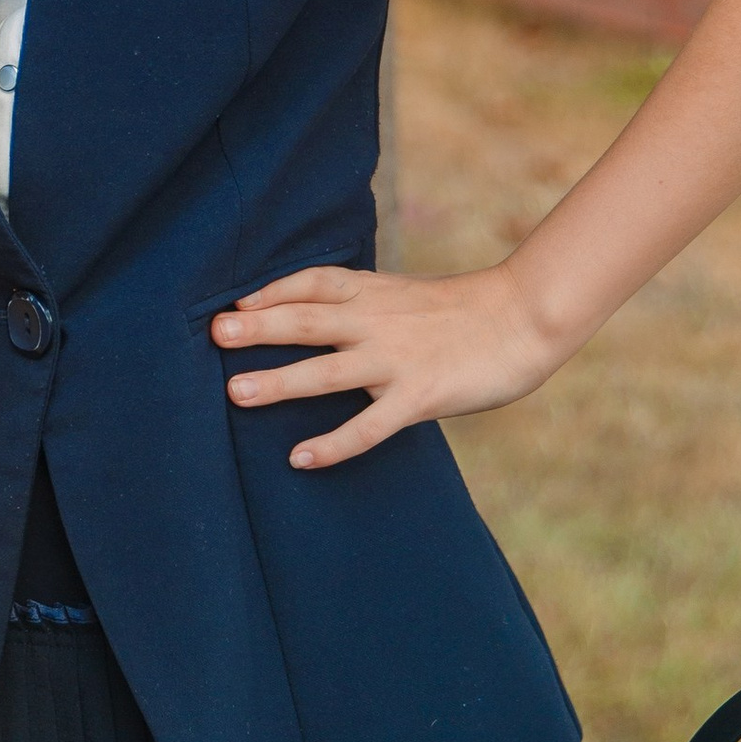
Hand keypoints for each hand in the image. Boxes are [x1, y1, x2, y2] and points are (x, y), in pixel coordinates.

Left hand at [212, 260, 566, 468]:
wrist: (526, 318)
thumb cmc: (468, 312)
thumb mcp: (409, 296)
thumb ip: (368, 306)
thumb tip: (324, 321)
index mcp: (377, 293)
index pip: (315, 282)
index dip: (274, 290)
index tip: (236, 300)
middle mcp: (379, 322)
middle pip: (307, 321)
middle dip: (259, 327)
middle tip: (214, 334)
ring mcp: (398, 360)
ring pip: (327, 371)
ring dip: (280, 381)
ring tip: (236, 392)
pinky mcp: (420, 395)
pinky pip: (369, 425)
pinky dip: (333, 443)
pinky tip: (301, 458)